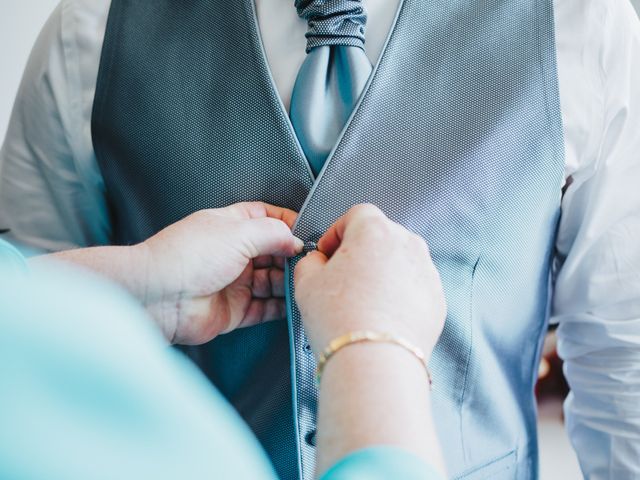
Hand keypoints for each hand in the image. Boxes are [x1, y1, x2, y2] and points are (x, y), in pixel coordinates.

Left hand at [139, 202, 302, 344]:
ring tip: (302, 282)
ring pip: (273, 281)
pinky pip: (266, 308)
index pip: (267, 218)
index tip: (307, 232)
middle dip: (292, 256)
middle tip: (309, 262)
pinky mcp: (235, 310)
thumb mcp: (237, 233)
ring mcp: (235, 282)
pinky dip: (281, 307)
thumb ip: (273, 233)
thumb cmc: (184, 258)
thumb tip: (296, 239)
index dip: (288, 224)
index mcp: (231, 226)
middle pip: (274, 252)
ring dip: (288, 282)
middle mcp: (234, 253)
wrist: (158, 297)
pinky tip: (293, 302)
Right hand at [294, 204, 445, 359]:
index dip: (337, 232)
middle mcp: (407, 244)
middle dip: (361, 252)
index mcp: (375, 230)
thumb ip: (310, 261)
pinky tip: (380, 315)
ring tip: (362, 301)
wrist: (374, 360)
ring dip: (382, 273)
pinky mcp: (437, 299)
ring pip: (400, 262)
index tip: (327, 253)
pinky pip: (414, 288)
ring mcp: (427, 272)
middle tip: (342, 278)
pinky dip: (399, 295)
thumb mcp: (306, 281)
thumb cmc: (339, 318)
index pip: (355, 215)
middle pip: (381, 236)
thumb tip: (319, 261)